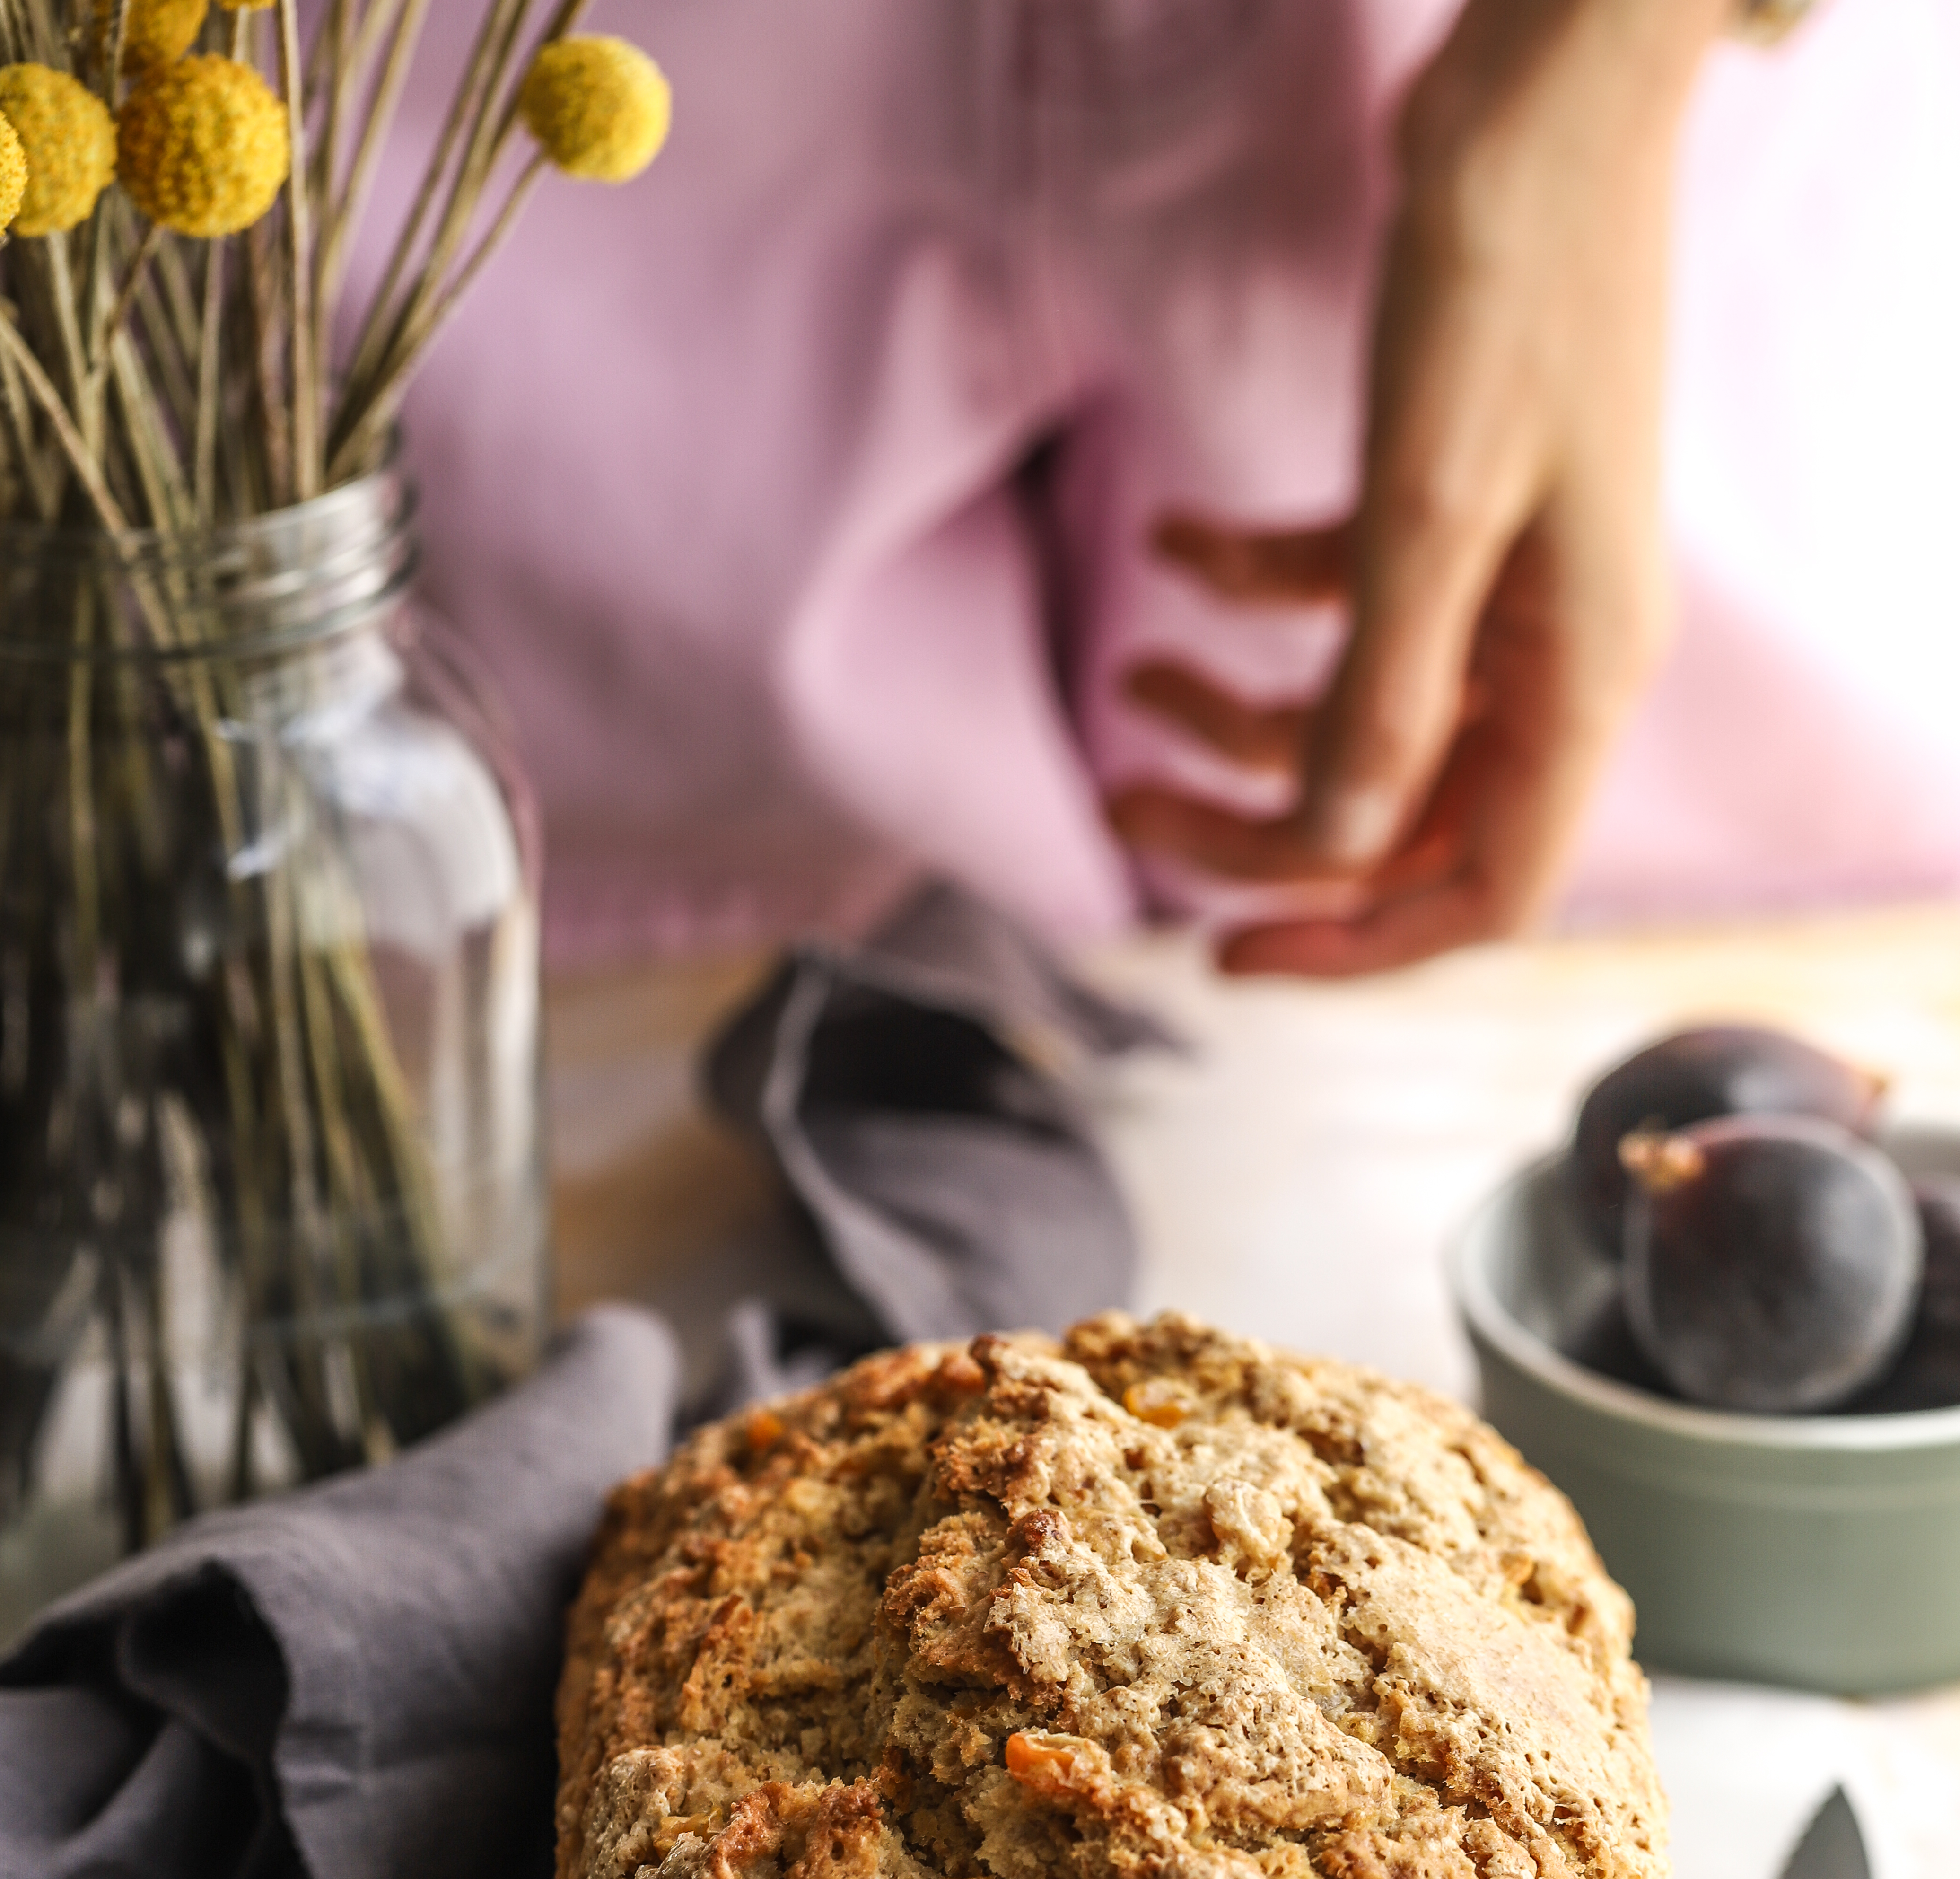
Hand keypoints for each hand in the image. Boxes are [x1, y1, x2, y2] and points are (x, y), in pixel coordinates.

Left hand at [1108, 0, 1729, 977]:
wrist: (1541, 99)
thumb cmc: (1509, 293)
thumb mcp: (1426, 521)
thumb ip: (1379, 704)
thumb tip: (1322, 852)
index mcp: (1577, 679)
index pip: (1481, 890)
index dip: (1353, 945)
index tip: (1222, 953)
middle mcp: (1549, 650)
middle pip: (1397, 818)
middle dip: (1257, 832)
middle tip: (1126, 810)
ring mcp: (1502, 582)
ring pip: (1357, 721)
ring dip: (1234, 723)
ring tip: (1126, 680)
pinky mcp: (1448, 508)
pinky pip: (1342, 604)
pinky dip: (1250, 594)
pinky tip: (1173, 546)